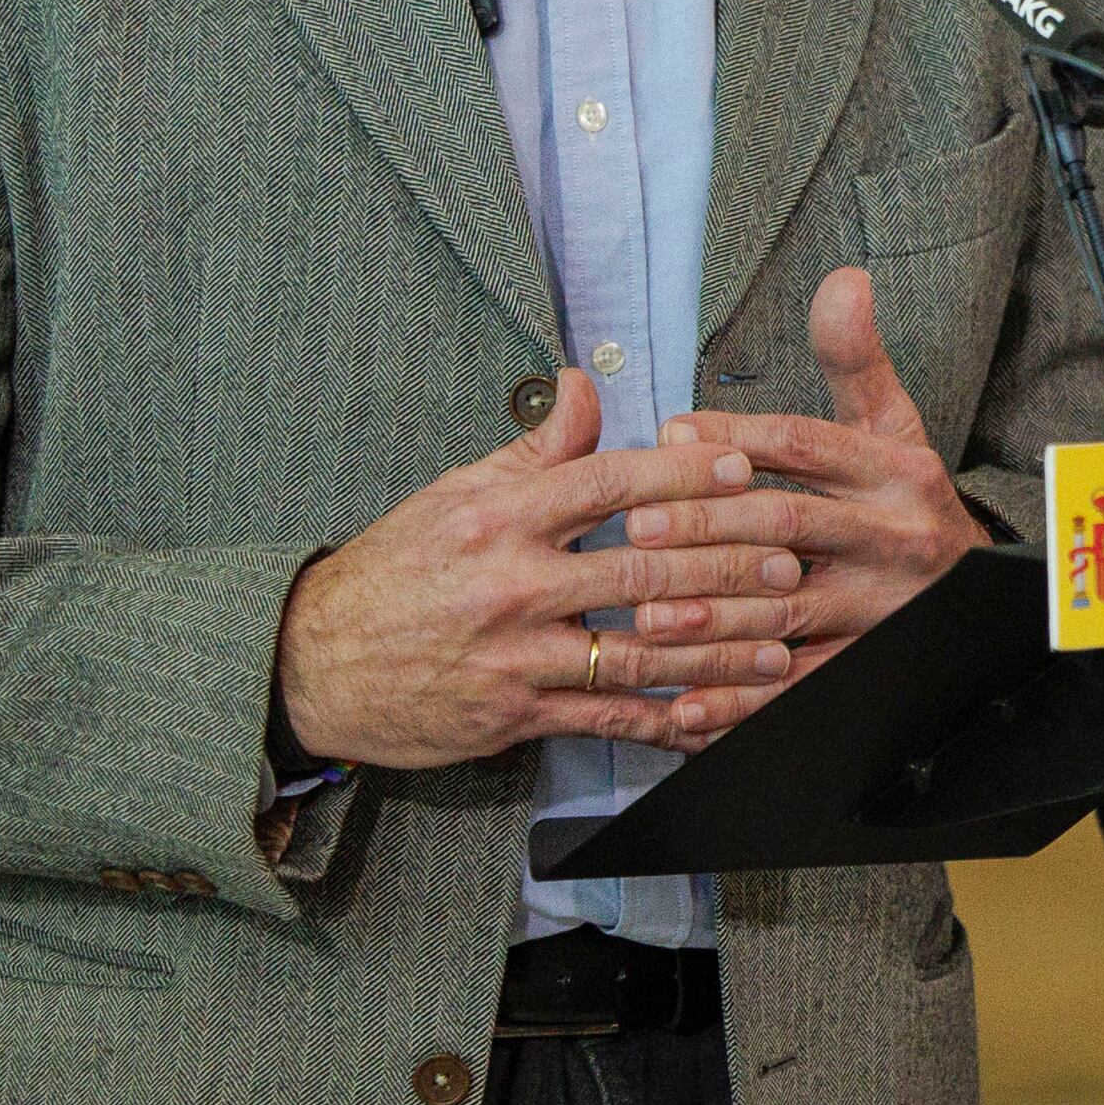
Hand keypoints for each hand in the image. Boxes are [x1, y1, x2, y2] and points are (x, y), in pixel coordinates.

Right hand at [272, 370, 778, 769]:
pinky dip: (670, 719)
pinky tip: (720, 715)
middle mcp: (510, 583)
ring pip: (640, 651)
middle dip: (728, 566)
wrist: (311, 664)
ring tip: (780, 643)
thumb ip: (534, 449)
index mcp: (498, 518)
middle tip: (792, 559)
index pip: (607, 483)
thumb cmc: (392, 572)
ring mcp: (515, 654)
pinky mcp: (515, 714)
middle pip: (642, 570)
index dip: (683, 474)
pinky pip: (609, 717)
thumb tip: (587, 384)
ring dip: (719, 649)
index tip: (744, 465)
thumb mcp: (453, 495)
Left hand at [616, 267, 987, 734]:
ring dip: (713, 614)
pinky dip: (740, 700)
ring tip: (646, 614)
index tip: (668, 435)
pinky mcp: (867, 663)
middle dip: (707, 527)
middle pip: (787, 525)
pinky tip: (685, 701)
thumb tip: (842, 282)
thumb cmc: (909, 502)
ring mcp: (880, 607)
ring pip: (785, 608)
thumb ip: (857, 360)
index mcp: (894, 472)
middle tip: (635, 528)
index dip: (735, 440)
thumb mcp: (896, 427)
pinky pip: (797, 685)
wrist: (985, 597)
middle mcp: (892, 536)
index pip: (805, 447)